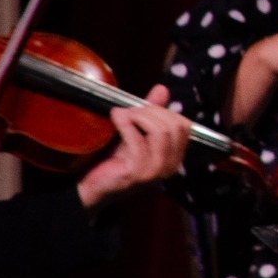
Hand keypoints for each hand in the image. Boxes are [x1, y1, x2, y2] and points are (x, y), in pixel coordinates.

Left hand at [76, 85, 191, 212]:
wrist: (92, 188)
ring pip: (160, 131)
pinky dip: (125, 122)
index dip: (165, 112)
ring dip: (139, 116)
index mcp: (174, 158)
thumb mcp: (137, 134)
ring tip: (123, 114)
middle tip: (131, 110)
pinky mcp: (137, 173)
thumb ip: (152, 113)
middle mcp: (170, 167)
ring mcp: (155, 172)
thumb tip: (162, 89)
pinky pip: (137, 139)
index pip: (184, 126)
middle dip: (152, 112)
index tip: (144, 109)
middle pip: (174, 126)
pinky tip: (115, 117)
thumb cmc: (114, 161)